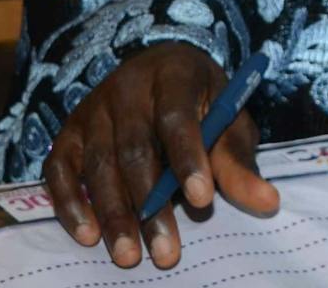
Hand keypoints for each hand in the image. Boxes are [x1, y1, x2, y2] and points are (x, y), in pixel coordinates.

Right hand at [42, 43, 278, 268]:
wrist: (161, 72)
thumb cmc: (202, 102)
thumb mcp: (228, 121)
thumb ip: (238, 162)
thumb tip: (267, 203)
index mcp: (174, 74)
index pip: (177, 117)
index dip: (188, 158)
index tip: (202, 199)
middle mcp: (126, 87)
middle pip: (134, 149)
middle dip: (150, 205)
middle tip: (166, 251)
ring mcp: (92, 109)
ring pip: (98, 164)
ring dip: (114, 214)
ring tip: (130, 255)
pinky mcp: (68, 132)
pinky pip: (60, 170)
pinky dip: (71, 204)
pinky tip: (88, 236)